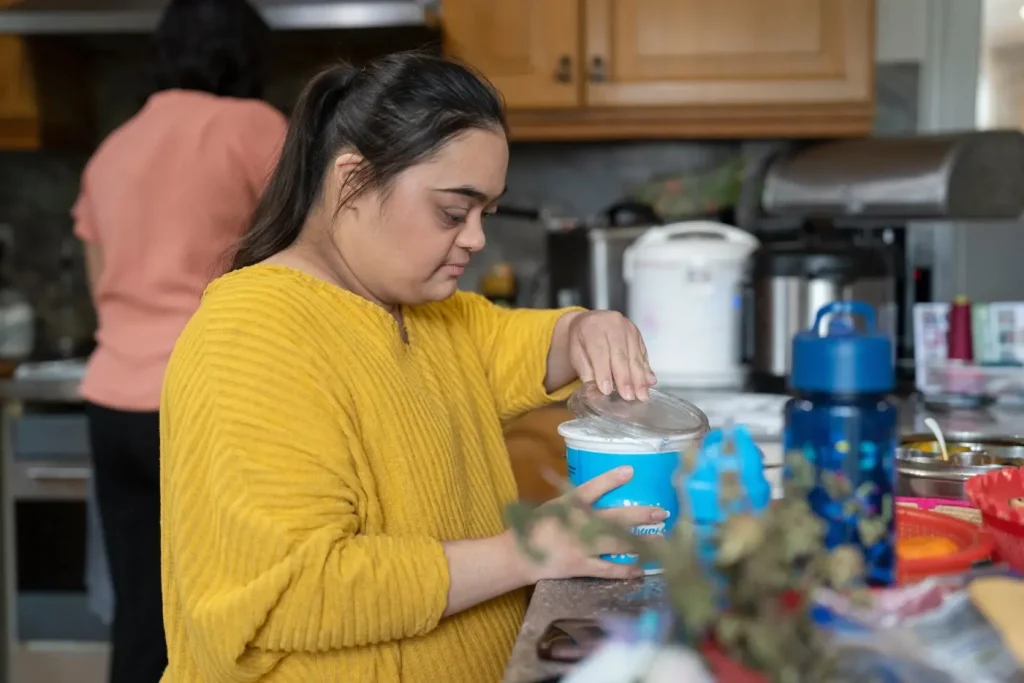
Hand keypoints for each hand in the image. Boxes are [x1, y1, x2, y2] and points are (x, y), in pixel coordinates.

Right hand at [509, 465, 667, 582]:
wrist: (517, 556)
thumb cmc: (535, 527)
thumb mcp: (552, 506)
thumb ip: (574, 500)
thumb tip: (600, 490)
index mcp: (568, 505)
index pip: (591, 488)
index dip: (610, 479)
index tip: (630, 470)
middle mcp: (578, 524)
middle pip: (614, 517)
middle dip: (639, 515)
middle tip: (662, 512)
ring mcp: (581, 546)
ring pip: (617, 543)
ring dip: (641, 542)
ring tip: (661, 540)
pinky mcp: (581, 566)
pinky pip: (607, 569)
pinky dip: (624, 570)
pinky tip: (641, 570)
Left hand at [566, 310, 656, 399]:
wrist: (592, 319)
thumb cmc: (583, 340)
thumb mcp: (576, 352)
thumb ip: (585, 370)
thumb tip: (595, 391)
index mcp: (593, 328)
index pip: (599, 352)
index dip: (604, 372)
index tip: (607, 390)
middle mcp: (613, 325)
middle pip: (620, 355)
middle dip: (625, 378)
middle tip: (629, 397)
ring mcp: (628, 329)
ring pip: (634, 356)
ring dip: (639, 378)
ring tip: (641, 395)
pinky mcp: (638, 334)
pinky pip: (643, 354)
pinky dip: (646, 369)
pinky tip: (650, 382)